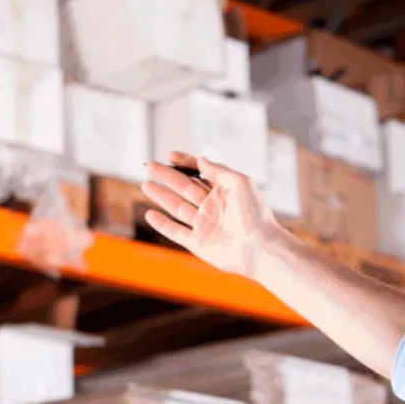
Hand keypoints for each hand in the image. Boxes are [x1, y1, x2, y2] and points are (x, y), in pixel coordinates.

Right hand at [141, 151, 286, 277]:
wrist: (259, 248)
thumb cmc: (255, 214)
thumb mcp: (241, 182)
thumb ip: (219, 170)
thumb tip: (201, 158)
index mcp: (224, 192)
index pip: (200, 173)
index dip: (186, 163)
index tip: (170, 155)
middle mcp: (212, 207)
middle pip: (184, 188)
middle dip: (166, 176)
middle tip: (149, 166)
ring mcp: (204, 225)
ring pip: (177, 207)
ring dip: (161, 196)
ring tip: (145, 184)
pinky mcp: (198, 243)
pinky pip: (176, 232)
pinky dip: (163, 224)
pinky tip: (150, 214)